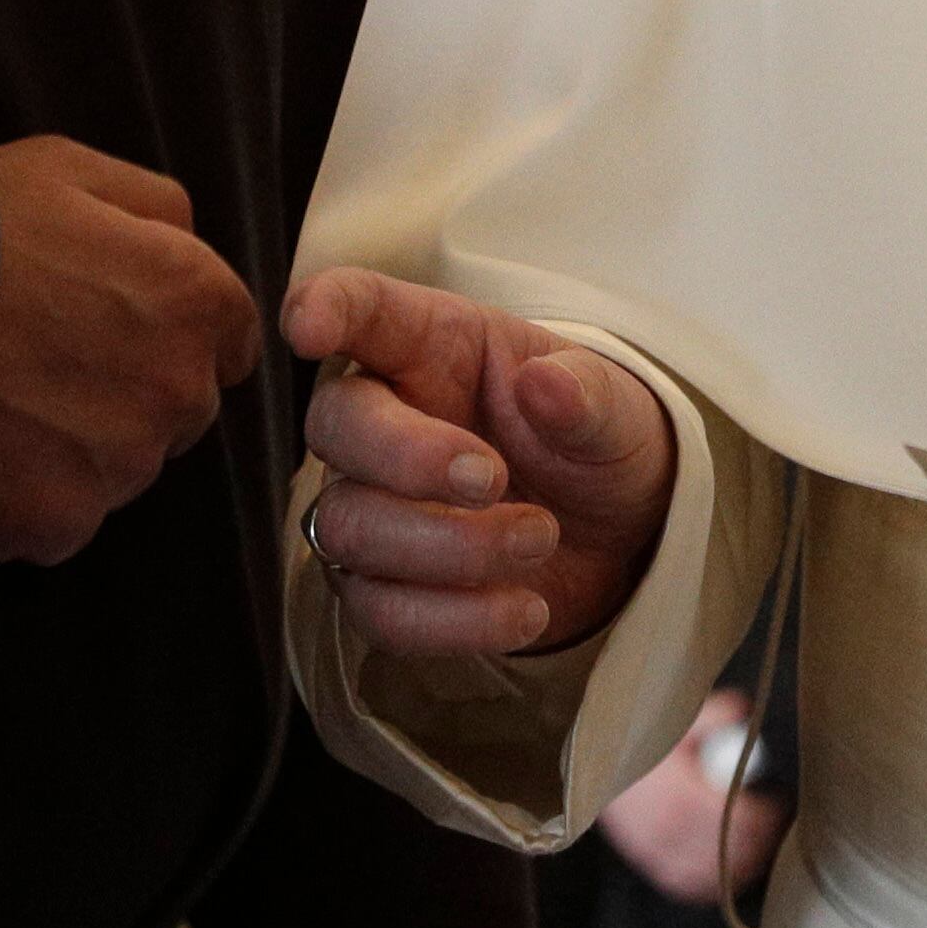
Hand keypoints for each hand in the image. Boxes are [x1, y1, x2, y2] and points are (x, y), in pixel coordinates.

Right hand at [0, 136, 262, 565]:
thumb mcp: (72, 171)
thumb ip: (157, 209)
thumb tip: (189, 246)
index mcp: (194, 299)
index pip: (227, 339)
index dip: (170, 329)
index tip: (117, 324)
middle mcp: (178, 390)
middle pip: (181, 410)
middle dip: (133, 390)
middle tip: (49, 361)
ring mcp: (120, 465)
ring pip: (123, 469)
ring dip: (82, 449)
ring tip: (7, 405)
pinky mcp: (59, 522)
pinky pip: (64, 522)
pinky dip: (32, 500)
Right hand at [282, 266, 673, 656]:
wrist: (620, 540)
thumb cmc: (598, 445)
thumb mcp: (616, 409)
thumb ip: (586, 394)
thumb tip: (544, 384)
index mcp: (433, 344)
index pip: (361, 307)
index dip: (325, 308)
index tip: (306, 327)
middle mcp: (386, 417)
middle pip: (335, 426)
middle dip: (407, 458)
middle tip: (492, 478)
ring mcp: (373, 503)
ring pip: (349, 527)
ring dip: (448, 548)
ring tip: (539, 539)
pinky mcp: (384, 585)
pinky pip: (378, 612)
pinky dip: (452, 620)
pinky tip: (523, 608)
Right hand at [598, 689, 786, 905]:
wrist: (594, 763)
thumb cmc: (640, 741)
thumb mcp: (676, 720)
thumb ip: (712, 716)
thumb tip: (742, 713)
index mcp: (679, 796)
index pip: (735, 819)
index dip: (763, 816)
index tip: (777, 802)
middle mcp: (667, 830)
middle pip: (728, 849)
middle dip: (758, 840)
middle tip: (775, 826)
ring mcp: (656, 851)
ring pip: (709, 871)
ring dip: (738, 862)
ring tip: (758, 848)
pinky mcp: (646, 862)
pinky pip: (685, 882)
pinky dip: (708, 880)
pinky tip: (725, 870)